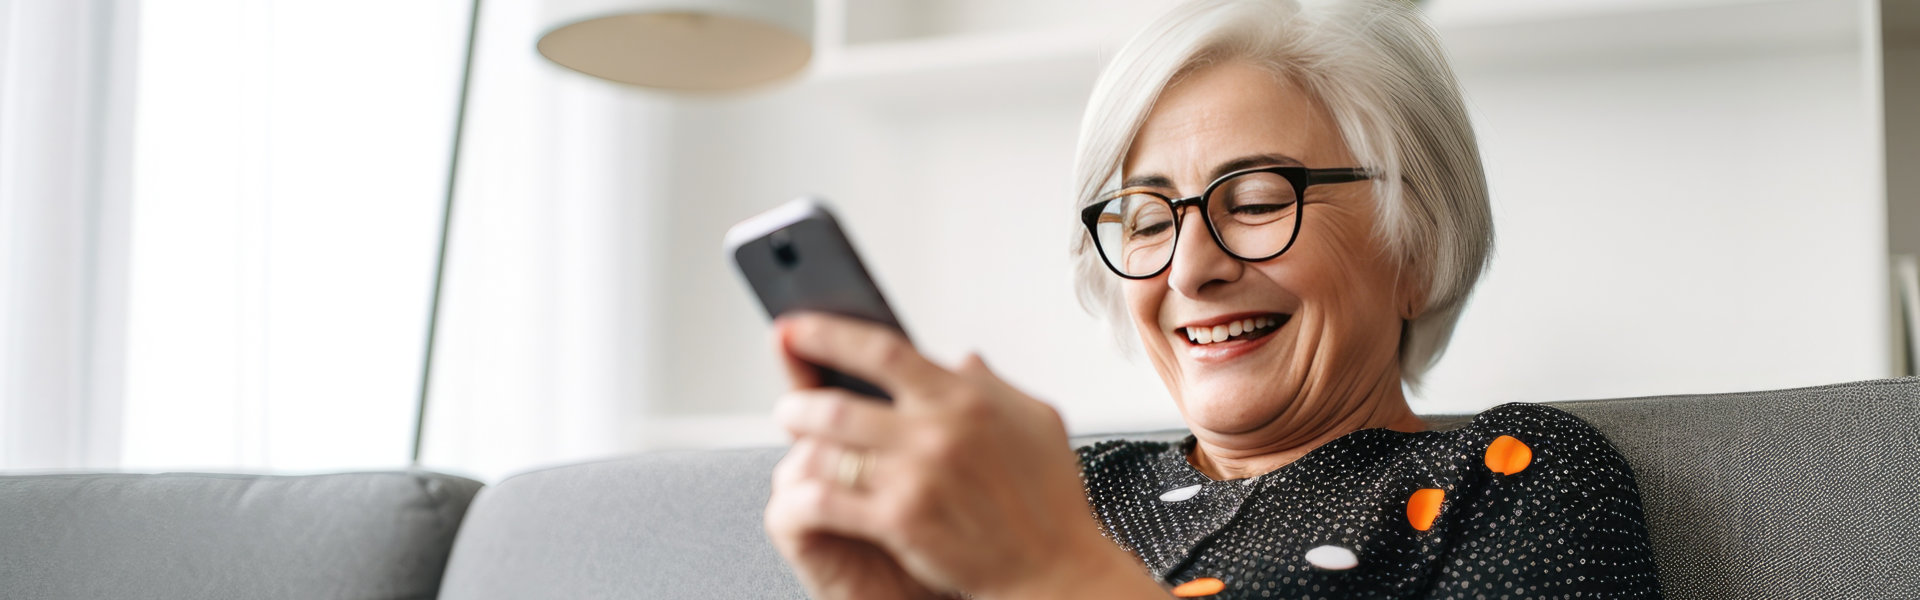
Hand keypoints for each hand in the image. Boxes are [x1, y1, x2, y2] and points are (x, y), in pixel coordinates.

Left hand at [761, 312, 1158, 598]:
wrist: (1054, 568)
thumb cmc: (1049, 500)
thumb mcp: (1036, 421)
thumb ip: (994, 384)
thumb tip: (964, 358)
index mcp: (966, 398)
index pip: (883, 350)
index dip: (829, 334)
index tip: (797, 327)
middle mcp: (938, 430)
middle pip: (841, 403)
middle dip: (800, 403)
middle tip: (788, 407)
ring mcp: (917, 476)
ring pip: (829, 449)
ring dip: (800, 447)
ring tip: (795, 447)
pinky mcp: (901, 519)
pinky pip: (831, 498)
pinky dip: (808, 492)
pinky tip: (803, 491)